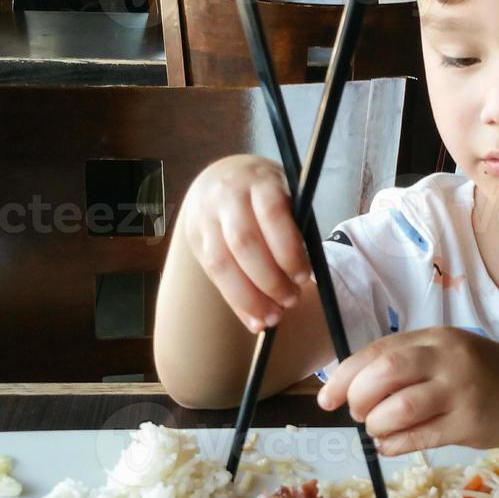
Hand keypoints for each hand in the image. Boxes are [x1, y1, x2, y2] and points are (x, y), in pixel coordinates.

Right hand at [179, 154, 311, 333]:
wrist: (222, 178)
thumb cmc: (266, 195)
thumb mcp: (285, 197)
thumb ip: (293, 229)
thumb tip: (301, 279)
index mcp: (258, 181)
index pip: (272, 215)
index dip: (288, 250)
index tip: (304, 276)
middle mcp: (227, 195)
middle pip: (244, 242)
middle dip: (270, 279)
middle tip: (291, 300)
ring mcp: (206, 216)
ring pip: (222, 263)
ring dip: (250, 297)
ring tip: (274, 317)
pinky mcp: (194, 237)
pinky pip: (213, 275)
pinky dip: (236, 303)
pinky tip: (254, 319)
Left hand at [315, 328, 498, 455]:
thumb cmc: (483, 372)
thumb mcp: (446, 352)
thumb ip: (407, 362)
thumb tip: (351, 386)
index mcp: (435, 338)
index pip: (378, 352)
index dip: (346, 376)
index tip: (328, 398)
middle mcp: (446, 358)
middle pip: (385, 374)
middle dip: (359, 398)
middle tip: (358, 414)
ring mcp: (460, 391)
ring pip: (400, 409)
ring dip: (377, 425)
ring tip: (378, 430)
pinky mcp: (470, 423)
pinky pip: (420, 437)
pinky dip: (395, 444)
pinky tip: (391, 445)